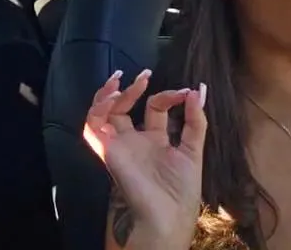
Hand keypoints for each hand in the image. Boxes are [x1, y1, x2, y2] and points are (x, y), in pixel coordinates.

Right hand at [83, 69, 207, 246]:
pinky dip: (98, 110)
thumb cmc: (181, 190)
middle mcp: (134, 140)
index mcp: (155, 139)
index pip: (154, 107)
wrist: (168, 215)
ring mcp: (119, 145)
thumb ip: (195, 121)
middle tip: (145, 74)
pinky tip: (112, 97)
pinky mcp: (107, 150)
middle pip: (124, 106)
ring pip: (102, 112)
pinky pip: (92, 127)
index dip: (167, 95)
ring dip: (107, 94)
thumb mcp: (194, 150)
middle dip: (133, 87)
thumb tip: (199, 90)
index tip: (185, 93)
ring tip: (120, 81)